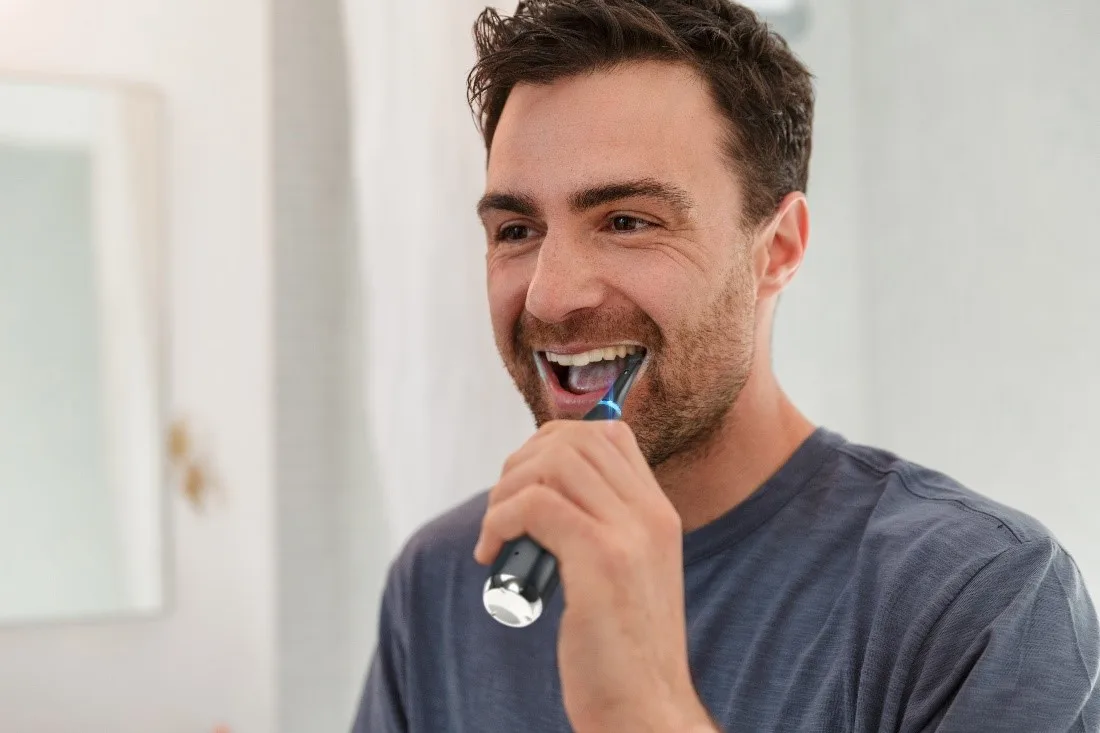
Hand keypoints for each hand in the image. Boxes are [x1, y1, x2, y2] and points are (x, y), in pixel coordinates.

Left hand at [474, 420, 715, 732]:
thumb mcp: (625, 576)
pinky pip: (535, 506)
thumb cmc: (623, 654)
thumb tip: (543, 496)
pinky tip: (493, 556)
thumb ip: (601, 530)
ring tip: (496, 535)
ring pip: (552, 464)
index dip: (555, 443)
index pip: (608, 434)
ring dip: (505, 492)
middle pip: (574, 440)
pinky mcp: (602, 561)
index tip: (525, 482)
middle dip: (521, 464)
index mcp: (658, 514)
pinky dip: (499, 521)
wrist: (647, 712)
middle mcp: (650, 514)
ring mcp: (630, 534)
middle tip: (502, 510)